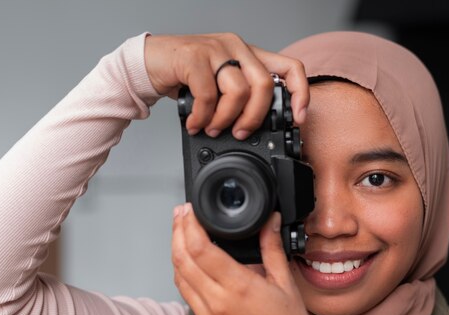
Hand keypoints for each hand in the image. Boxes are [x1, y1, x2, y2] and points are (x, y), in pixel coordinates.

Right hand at [145, 33, 308, 138]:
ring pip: (238, 91)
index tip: (297, 119)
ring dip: (224, 119)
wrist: (148, 62)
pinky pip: (208, 95)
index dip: (299, 94)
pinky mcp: (194, 57)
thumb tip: (255, 126)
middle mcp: (236, 47)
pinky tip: (195, 123)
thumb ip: (239, 96)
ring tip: (211, 128)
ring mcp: (216, 49)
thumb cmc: (185, 75)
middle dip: (253, 118)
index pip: (289, 67)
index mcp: (249, 54)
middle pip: (264, 85)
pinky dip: (202, 117)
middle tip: (239, 132)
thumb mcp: (219, 85)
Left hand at [171, 203, 312, 314]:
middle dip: (177, 231)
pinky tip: (190, 263)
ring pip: (179, 277)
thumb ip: (272, 248)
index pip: (201, 248)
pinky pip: (186, 296)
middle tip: (180, 215)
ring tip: (181, 233)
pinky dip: (183, 275)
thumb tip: (270, 220)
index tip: (190, 211)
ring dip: (176, 252)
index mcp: (238, 287)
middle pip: (182, 259)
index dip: (189, 225)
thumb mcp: (285, 284)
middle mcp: (217, 302)